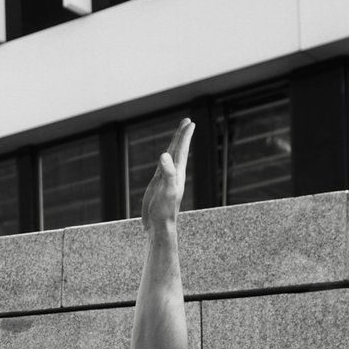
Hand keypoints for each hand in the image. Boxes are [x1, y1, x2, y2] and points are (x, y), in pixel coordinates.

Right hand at [141, 117, 193, 231]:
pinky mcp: (158, 185)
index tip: (190, 122)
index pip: (181, 150)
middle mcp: (174, 174)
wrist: (159, 226)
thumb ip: (168, 173)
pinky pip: (162, 167)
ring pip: (171, 157)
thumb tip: (165, 156)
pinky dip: (164, 159)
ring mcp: (166, 179)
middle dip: (182, 136)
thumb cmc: (164, 210)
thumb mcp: (167, 191)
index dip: (185, 136)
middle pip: (178, 150)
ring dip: (174, 145)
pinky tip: (164, 157)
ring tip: (177, 135)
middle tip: (187, 121)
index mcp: (177, 173)